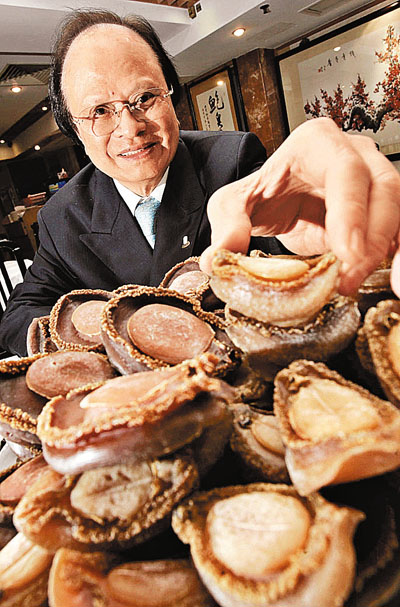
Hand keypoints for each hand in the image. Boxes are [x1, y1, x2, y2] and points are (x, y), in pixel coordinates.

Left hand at [199, 118, 399, 296]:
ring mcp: (373, 179)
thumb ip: (226, 226)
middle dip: (374, 237)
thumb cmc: (260, 194)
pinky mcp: (380, 209)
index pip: (344, 171)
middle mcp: (354, 154)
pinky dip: (396, 254)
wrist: (278, 200)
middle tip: (351, 277)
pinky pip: (398, 228)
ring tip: (368, 284)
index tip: (346, 252)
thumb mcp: (231, 204)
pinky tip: (391, 279)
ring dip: (388, 249)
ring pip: (398, 208)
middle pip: (384, 188)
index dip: (351, 211)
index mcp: (317, 143)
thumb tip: (216, 259)